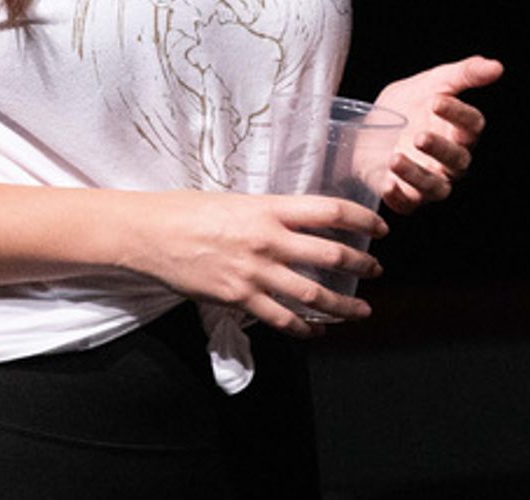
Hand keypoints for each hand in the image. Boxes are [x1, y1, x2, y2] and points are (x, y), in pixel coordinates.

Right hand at [120, 190, 388, 335]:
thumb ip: (269, 212)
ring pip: (313, 295)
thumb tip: (297, 222)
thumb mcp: (236, 200)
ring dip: (344, 306)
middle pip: (331, 256)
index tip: (379, 227)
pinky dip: (305, 328)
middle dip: (362, 266)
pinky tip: (316, 331)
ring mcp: (255, 272)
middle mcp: (268, 240)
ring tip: (361, 311)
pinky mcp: (239, 299)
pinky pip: (282, 319)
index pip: (330, 211)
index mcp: (269, 208)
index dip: (362, 220)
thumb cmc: (188, 209)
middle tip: (376, 270)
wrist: (151, 233)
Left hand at [374, 56, 503, 213]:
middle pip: (457, 161)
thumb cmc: (407, 105)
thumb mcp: (432, 82)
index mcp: (459, 131)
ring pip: (435, 187)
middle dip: (440, 149)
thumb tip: (497, 66)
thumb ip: (464, 74)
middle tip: (420, 136)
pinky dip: (398, 195)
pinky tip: (387, 182)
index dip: (457, 114)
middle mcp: (448, 160)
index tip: (436, 100)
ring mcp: (428, 179)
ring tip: (396, 157)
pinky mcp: (405, 196)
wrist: (368, 125)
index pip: (471, 126)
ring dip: (417, 175)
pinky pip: (407, 203)